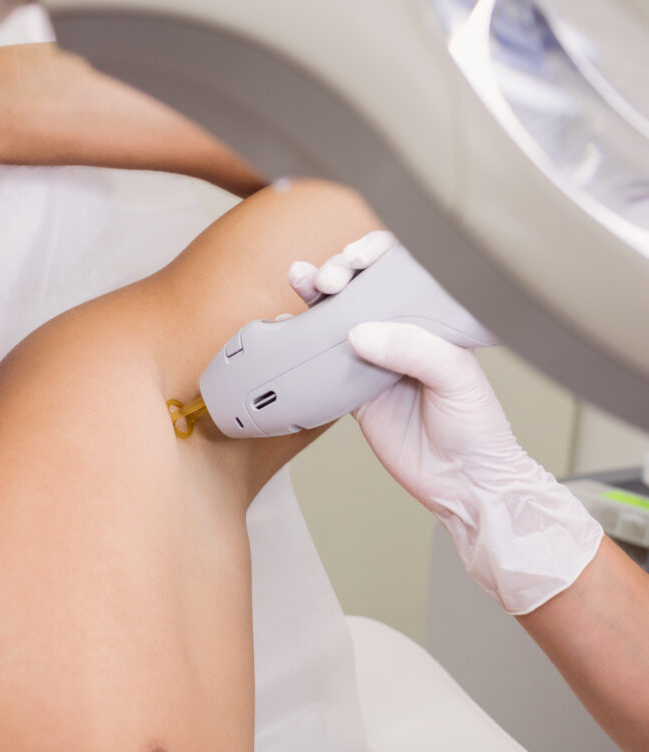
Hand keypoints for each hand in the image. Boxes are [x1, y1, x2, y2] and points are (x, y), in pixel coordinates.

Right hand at [288, 232, 602, 614]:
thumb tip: (359, 334)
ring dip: (315, 296)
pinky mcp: (353, 393)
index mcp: (432, 322)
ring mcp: (374, 363)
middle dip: (340, 271)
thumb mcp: (457, 378)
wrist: (462, 483)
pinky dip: (300, 345)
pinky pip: (321, 364)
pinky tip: (286, 327)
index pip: (402, 274)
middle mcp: (401, 337)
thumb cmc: (478, 427)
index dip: (376, 255)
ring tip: (301, 279)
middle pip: (362, 290)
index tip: (358, 259)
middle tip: (330, 279)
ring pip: (336, 320)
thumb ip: (413, 349)